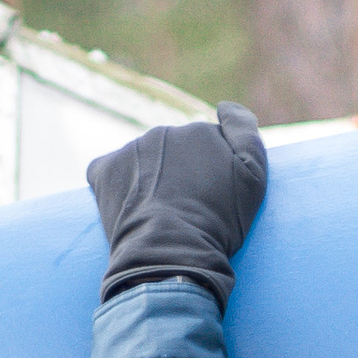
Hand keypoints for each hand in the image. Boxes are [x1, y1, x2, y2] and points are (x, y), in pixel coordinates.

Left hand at [89, 102, 268, 311]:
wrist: (170, 252)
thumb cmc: (218, 221)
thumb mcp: (254, 178)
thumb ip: (245, 132)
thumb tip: (224, 105)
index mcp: (199, 131)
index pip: (207, 149)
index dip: (213, 175)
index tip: (213, 200)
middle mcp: (163, 132)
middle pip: (174, 153)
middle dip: (181, 175)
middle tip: (186, 210)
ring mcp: (131, 149)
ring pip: (145, 162)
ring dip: (151, 180)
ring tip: (160, 215)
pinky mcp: (103, 169)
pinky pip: (111, 171)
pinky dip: (119, 186)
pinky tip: (131, 209)